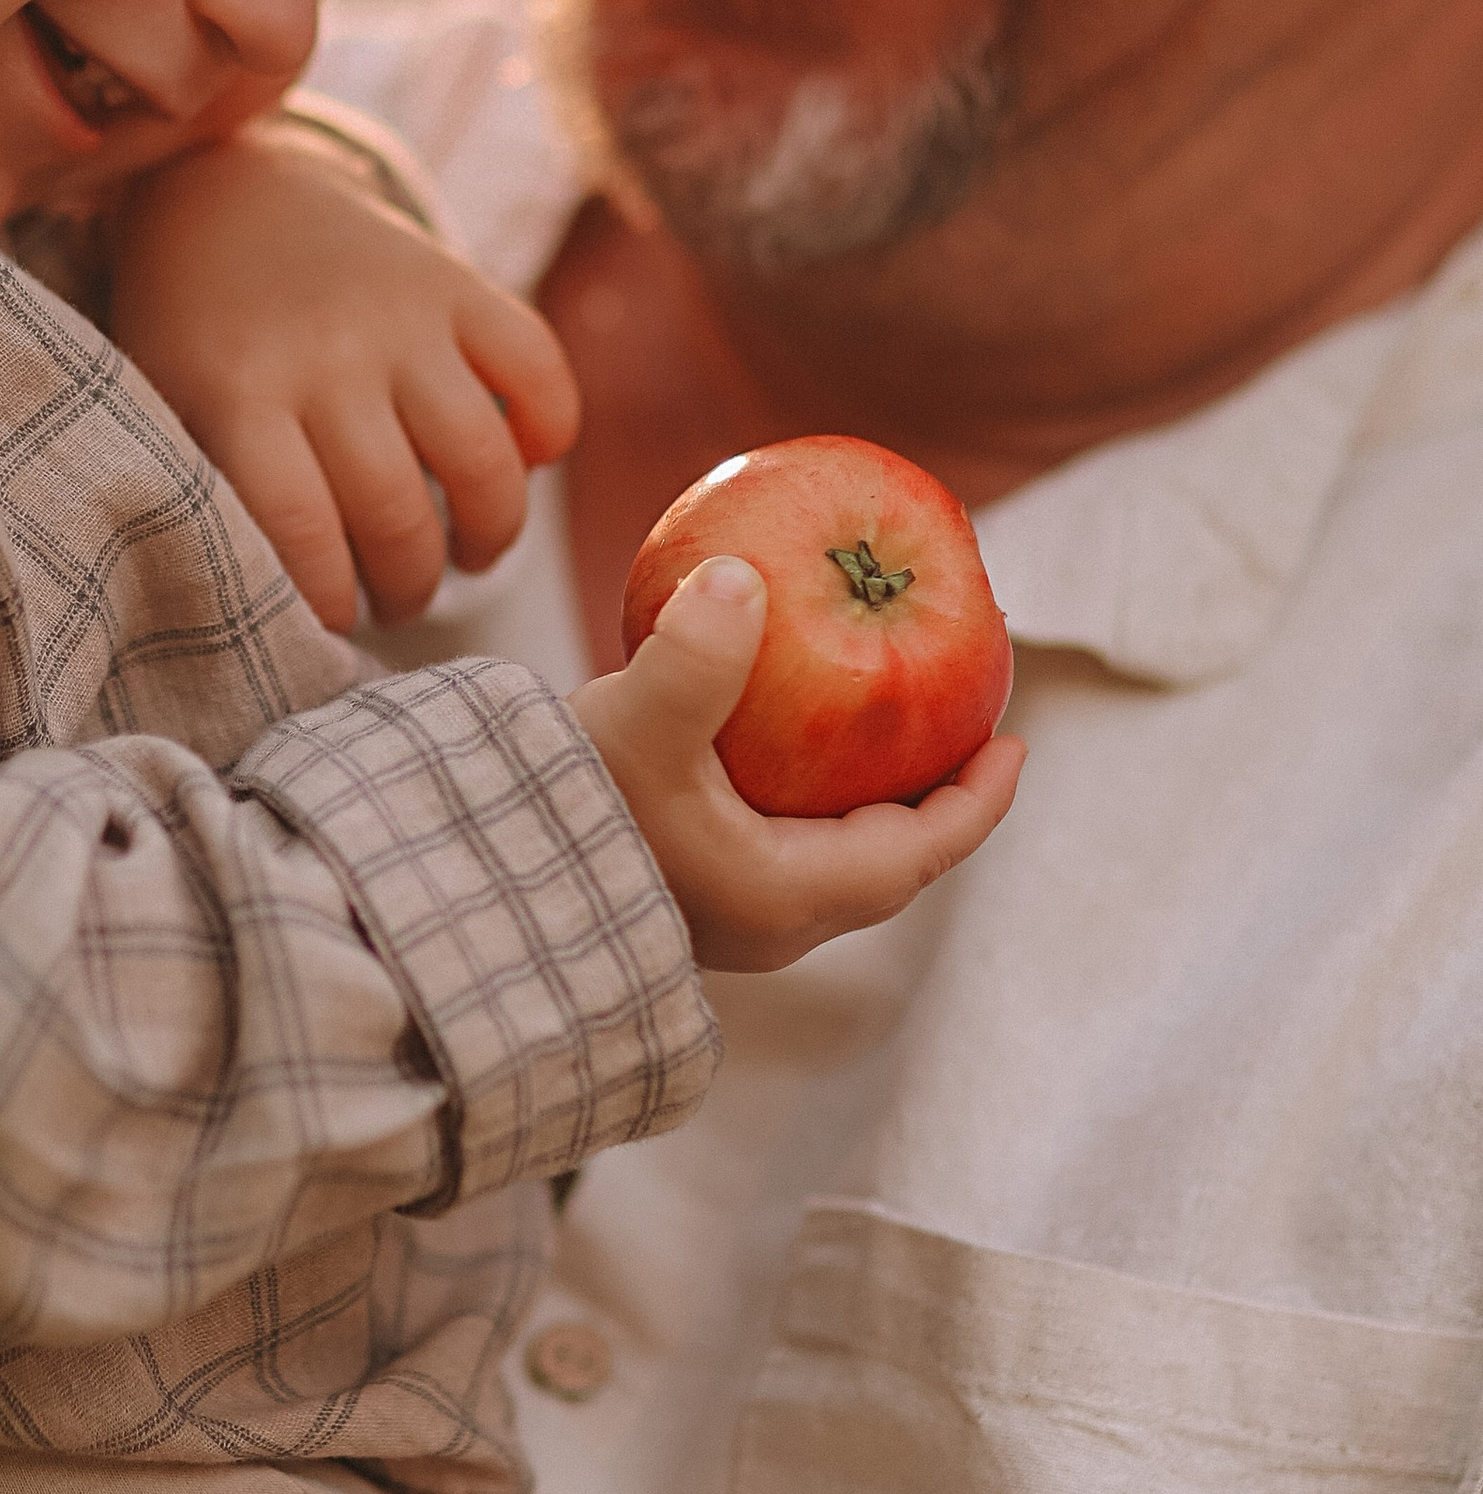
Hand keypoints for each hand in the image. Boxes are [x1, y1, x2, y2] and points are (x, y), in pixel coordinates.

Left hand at [109, 121, 579, 631]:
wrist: (223, 192)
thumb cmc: (192, 336)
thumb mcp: (165, 406)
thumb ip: (211, 494)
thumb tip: (272, 616)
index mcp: (239, 393)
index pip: (302, 532)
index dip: (331, 602)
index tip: (335, 624)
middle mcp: (328, 353)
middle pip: (397, 514)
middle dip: (407, 588)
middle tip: (399, 600)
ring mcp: (401, 316)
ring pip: (482, 461)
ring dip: (489, 537)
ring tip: (467, 556)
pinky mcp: (456, 282)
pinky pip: (540, 369)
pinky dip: (550, 432)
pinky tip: (523, 462)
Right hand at [573, 556, 1025, 970]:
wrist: (478, 889)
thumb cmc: (561, 824)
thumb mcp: (634, 731)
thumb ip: (694, 656)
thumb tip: (741, 575)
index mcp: (789, 895)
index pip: (922, 851)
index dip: (980, 796)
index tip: (1015, 738)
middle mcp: (769, 917)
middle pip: (885, 856)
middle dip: (929, 791)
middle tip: (956, 717)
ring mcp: (726, 910)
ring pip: (829, 850)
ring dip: (862, 793)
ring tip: (875, 721)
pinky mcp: (683, 890)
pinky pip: (775, 836)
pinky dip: (799, 788)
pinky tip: (771, 729)